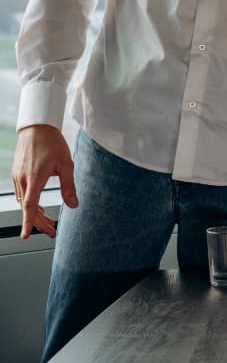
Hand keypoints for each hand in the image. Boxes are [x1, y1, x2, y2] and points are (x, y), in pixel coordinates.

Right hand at [11, 124, 77, 238]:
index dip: (29, 221)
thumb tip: (73, 205)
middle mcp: (22, 179)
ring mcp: (18, 176)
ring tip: (49, 221)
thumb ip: (69, 186)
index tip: (26, 235)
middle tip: (51, 231)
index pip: (30, 206)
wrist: (37, 127)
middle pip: (28, 207)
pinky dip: (30, 203)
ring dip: (35, 213)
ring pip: (24, 202)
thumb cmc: (52, 143)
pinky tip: (39, 206)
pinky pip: (22, 193)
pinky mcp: (17, 173)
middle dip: (39, 222)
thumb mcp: (66, 164)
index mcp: (34, 178)